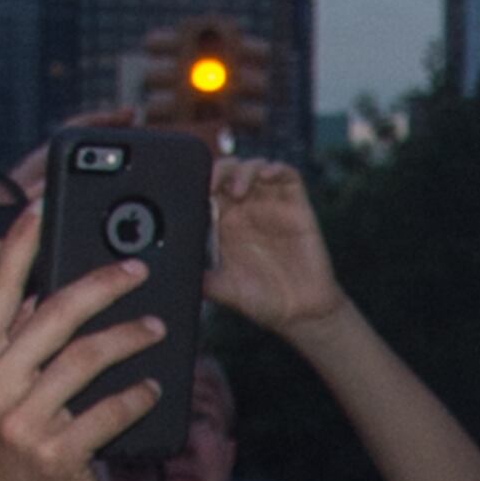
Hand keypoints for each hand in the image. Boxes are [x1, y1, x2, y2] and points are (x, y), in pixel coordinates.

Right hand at [0, 208, 159, 480]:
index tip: (43, 209)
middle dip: (100, 284)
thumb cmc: (1, 467)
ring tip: (155, 330)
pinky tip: (153, 389)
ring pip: (86, 359)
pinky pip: (108, 413)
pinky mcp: (57, 455)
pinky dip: (136, 398)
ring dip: (128, 339)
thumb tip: (37, 301)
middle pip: (51, 314)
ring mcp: (20, 424)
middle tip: (134, 271)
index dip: (20, 246)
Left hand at [209, 157, 342, 338]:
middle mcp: (247, 208)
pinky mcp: (296, 205)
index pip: (209, 189)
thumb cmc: (264, 301)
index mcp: (226, 222)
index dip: (199, 182)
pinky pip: (287, 174)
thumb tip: (177, 272)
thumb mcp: (226, 291)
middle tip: (212, 184)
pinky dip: (276, 168)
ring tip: (237, 190)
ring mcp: (272, 204)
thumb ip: (204, 279)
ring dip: (243, 170)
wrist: (302, 313)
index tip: (192, 191)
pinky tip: (267, 176)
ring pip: (254, 167)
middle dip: (218, 170)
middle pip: (228, 171)